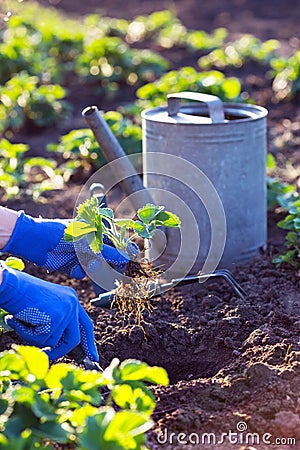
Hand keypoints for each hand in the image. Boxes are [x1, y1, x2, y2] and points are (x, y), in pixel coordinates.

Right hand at [0, 262, 98, 360]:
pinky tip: (18, 319)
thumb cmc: (20, 295)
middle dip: (61, 351)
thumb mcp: (44, 308)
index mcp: (71, 298)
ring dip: (33, 337)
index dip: (88, 341)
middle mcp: (72, 303)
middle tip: (48, 357)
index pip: (85, 324)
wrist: (9, 284)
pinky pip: (41, 339)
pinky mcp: (55, 317)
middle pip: (74, 338)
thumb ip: (55, 322)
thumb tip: (56, 346)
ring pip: (53, 341)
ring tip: (21, 321)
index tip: (92, 356)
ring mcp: (65, 310)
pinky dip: (27, 334)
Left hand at [2, 211, 130, 278]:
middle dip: (111, 269)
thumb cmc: (62, 234)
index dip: (123, 255)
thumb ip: (107, 252)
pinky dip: (79, 272)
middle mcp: (90, 245)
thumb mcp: (87, 243)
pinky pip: (82, 273)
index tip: (130, 265)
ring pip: (96, 269)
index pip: (116, 245)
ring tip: (96, 277)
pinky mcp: (71, 266)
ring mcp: (81, 256)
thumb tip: (127, 257)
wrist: (34, 241)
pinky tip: (74, 268)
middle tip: (118, 280)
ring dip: (96, 274)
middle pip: (107, 259)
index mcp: (96, 233)